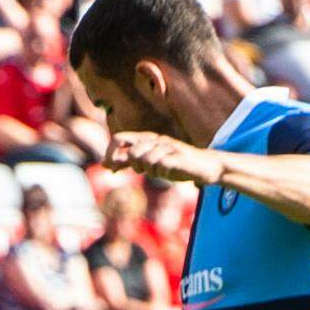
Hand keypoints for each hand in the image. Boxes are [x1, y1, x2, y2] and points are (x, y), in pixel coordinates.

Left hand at [105, 132, 219, 185]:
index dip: (111, 153)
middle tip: (144, 170)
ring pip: (145, 159)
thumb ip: (127, 161)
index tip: (112, 169)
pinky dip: (162, 171)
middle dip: (133, 166)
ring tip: (159, 170)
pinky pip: (161, 164)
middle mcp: (156, 140)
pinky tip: (169, 171)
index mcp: (147, 139)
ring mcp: (168, 146)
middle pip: (131, 152)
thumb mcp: (148, 163)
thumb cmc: (174, 164)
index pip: (119, 138)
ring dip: (149, 170)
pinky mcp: (178, 155)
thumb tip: (104, 163)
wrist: (205, 167)